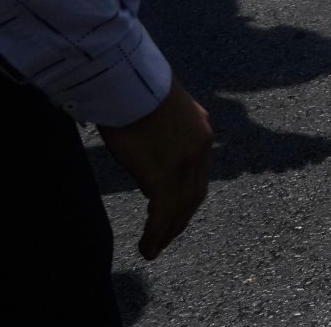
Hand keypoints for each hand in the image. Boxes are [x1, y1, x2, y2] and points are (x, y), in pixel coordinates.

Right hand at [97, 80, 211, 259]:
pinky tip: (147, 248)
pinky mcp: (162, 175)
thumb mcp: (159, 107)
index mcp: (200, 130)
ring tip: (154, 250)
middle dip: (182, 218)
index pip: (199, 172)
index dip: (188, 194)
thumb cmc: (135, 87)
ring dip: (168, 232)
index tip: (176, 209)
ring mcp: (184, 163)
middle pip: (195, 194)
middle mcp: (200, 148)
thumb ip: (163, 128)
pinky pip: (162, 213)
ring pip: (180, 208)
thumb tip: (148, 140)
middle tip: (168, 236)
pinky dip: (156, 234)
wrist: (130, 80)